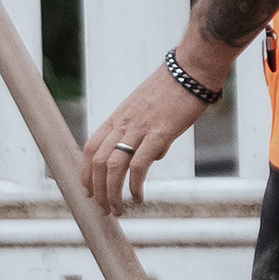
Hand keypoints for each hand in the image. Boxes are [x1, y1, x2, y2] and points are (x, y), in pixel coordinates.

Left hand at [81, 53, 226, 209]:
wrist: (192, 69)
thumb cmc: (175, 88)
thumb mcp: (150, 110)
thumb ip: (146, 134)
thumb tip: (153, 157)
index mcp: (119, 117)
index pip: (91, 147)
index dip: (86, 172)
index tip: (89, 191)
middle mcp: (124, 123)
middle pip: (98, 161)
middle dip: (97, 190)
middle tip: (105, 209)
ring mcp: (140, 128)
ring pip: (113, 167)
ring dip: (112, 193)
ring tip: (118, 210)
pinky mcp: (160, 133)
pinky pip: (139, 165)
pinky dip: (134, 185)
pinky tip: (138, 197)